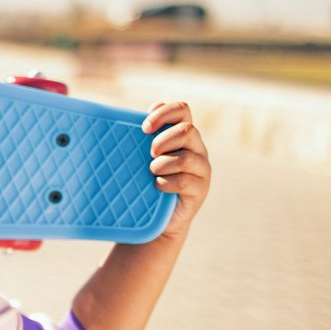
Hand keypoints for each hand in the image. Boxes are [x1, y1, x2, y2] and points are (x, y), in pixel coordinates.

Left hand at [142, 101, 210, 240]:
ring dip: (163, 164)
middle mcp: (196, 148)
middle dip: (163, 140)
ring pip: (186, 158)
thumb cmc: (146, 183)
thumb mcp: (141, 159)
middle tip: (150, 153)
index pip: (182, 110)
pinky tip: (158, 186)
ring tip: (152, 172)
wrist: (158, 219)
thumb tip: (129, 124)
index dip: (164, 113)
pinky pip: (185, 181)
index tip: (144, 127)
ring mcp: (201, 169)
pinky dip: (167, 183)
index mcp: (182, 135)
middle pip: (187, 130)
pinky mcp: (201, 189)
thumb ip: (139, 141)